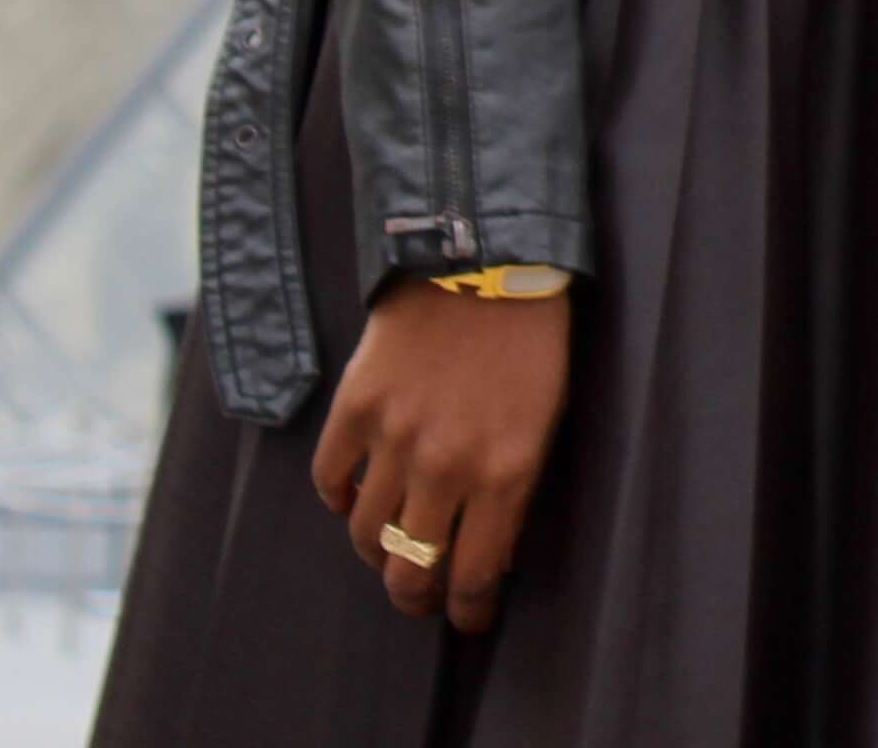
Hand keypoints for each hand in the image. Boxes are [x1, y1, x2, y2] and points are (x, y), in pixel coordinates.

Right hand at [311, 281, 569, 631]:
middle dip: (415, 597)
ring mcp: (394, 437)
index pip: (476, 575)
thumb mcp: (546, 419)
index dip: (469, 610)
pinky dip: (339, 498)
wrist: (485, 259)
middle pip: (411, 568)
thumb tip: (489, 547)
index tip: (467, 619)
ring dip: (376, 553)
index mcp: (505, 472)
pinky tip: (354, 498)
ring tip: (389, 550)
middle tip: (419, 599)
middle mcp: (446, 465)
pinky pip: (330, 480)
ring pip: (366, 534)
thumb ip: (515, 486)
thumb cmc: (530, 341)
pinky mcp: (355, 408)